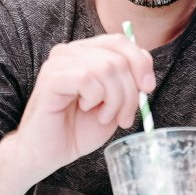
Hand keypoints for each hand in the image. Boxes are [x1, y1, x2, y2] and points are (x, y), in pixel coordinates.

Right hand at [15, 34, 154, 182]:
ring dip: (115, 99)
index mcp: (87, 52)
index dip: (141, 63)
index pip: (120, 41)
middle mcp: (71, 51)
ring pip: (106, 67)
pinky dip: (95, 98)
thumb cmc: (77, 129)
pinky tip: (87, 109)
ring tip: (104, 117)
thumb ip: (128, 85)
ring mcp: (59, 62)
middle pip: (118, 57)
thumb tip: (146, 78)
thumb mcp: (113, 104)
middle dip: (130, 91)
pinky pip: (87, 78)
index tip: (148, 89)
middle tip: (124, 117)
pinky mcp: (51, 77)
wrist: (48, 153)